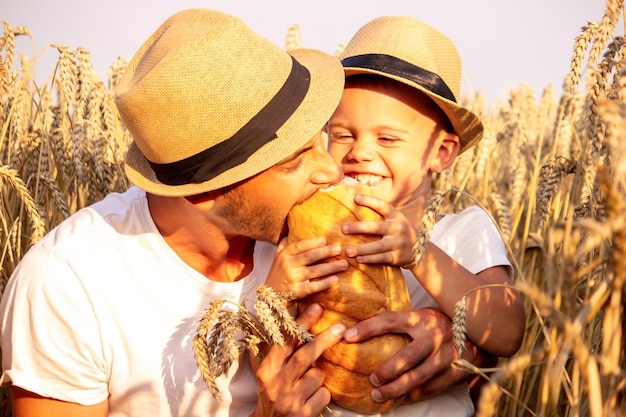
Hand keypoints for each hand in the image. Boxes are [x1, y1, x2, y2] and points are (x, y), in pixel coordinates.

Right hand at [253, 303, 345, 416]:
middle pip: (304, 356)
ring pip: (318, 376)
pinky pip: (325, 394)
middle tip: (340, 327)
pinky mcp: (303, 415)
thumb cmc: (272, 397)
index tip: (317, 307)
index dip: (301, 324)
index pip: (285, 343)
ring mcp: (289, 401)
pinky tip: (312, 399)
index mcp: (266, 372)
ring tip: (309, 384)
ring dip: (320, 376)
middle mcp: (276, 385)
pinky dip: (323, 394)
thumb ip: (280, 356)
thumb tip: (297, 324)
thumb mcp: (269, 376)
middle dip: (324, 340)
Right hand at [265, 236, 347, 298]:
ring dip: (331, 267)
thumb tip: (291, 226)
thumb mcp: (278, 257)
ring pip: (314, 271)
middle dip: (325, 252)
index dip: (312, 242)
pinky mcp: (297, 292)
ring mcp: (293, 279)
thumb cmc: (279, 274)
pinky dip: (325, 283)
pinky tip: (335, 279)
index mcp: (285, 255)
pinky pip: (313, 287)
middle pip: (309, 257)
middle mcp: (288, 265)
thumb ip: (285, 243)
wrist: (271, 297)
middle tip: (339, 248)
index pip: (299, 246)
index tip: (325, 239)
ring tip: (344, 264)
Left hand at [341, 194, 417, 267]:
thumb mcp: (395, 220)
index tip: (356, 198)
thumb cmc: (399, 232)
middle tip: (343, 228)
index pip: (383, 206)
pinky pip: (382, 258)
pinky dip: (370, 259)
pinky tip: (358, 259)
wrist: (421, 251)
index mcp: (396, 216)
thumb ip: (381, 215)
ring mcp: (399, 243)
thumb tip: (356, 203)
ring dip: (362, 249)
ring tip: (347, 251)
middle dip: (359, 227)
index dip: (370, 201)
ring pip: (378, 246)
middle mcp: (398, 228)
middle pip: (376, 227)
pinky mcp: (398, 257)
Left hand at [342, 308, 473, 403]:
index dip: (367, 328)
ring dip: (397, 388)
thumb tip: (362, 328)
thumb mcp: (422, 315)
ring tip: (379, 394)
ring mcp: (446, 353)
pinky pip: (432, 386)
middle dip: (387, 370)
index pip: (390, 320)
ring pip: (419, 376)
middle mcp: (434, 335)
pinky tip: (402, 398)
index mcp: (420, 318)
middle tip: (371, 379)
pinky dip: (415, 394)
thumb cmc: (440, 322)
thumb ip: (401, 322)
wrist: (478, 330)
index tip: (347, 336)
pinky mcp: (456, 369)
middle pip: (407, 356)